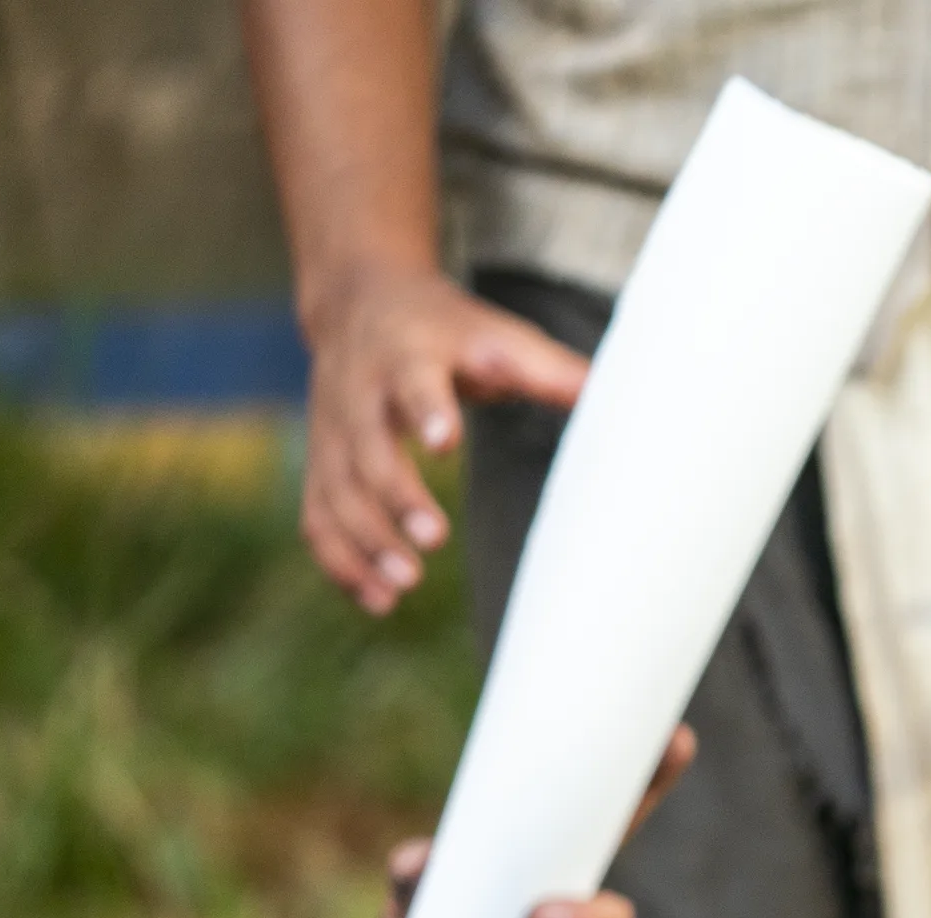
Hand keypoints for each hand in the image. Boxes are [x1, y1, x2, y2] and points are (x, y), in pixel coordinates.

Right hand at [296, 263, 588, 612]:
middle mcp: (358, 394)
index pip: (413, 382)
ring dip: (366, 541)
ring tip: (406, 585)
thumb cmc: (446, 330)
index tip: (445, 443)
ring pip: (337, 491)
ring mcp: (332, 432)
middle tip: (435, 539)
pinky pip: (319, 516)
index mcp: (406, 356)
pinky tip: (380, 602)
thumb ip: (547, 370)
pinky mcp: (322, 462)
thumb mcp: (495, 336)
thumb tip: (611, 394)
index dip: (427, 411)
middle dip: (397, 496)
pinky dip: (342, 561)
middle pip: (368, 449)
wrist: (359, 303)